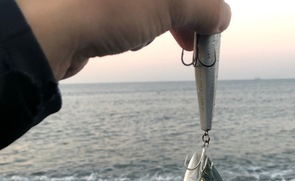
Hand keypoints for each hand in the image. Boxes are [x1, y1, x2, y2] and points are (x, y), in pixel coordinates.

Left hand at [16, 0, 230, 80]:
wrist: (51, 32)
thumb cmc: (105, 7)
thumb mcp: (169, 2)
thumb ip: (203, 5)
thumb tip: (223, 16)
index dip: (208, 3)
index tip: (215, 22)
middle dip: (191, 12)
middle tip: (201, 38)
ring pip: (158, 1)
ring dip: (172, 21)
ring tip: (177, 42)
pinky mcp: (105, 4)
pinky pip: (138, 10)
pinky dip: (148, 24)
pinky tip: (144, 37)